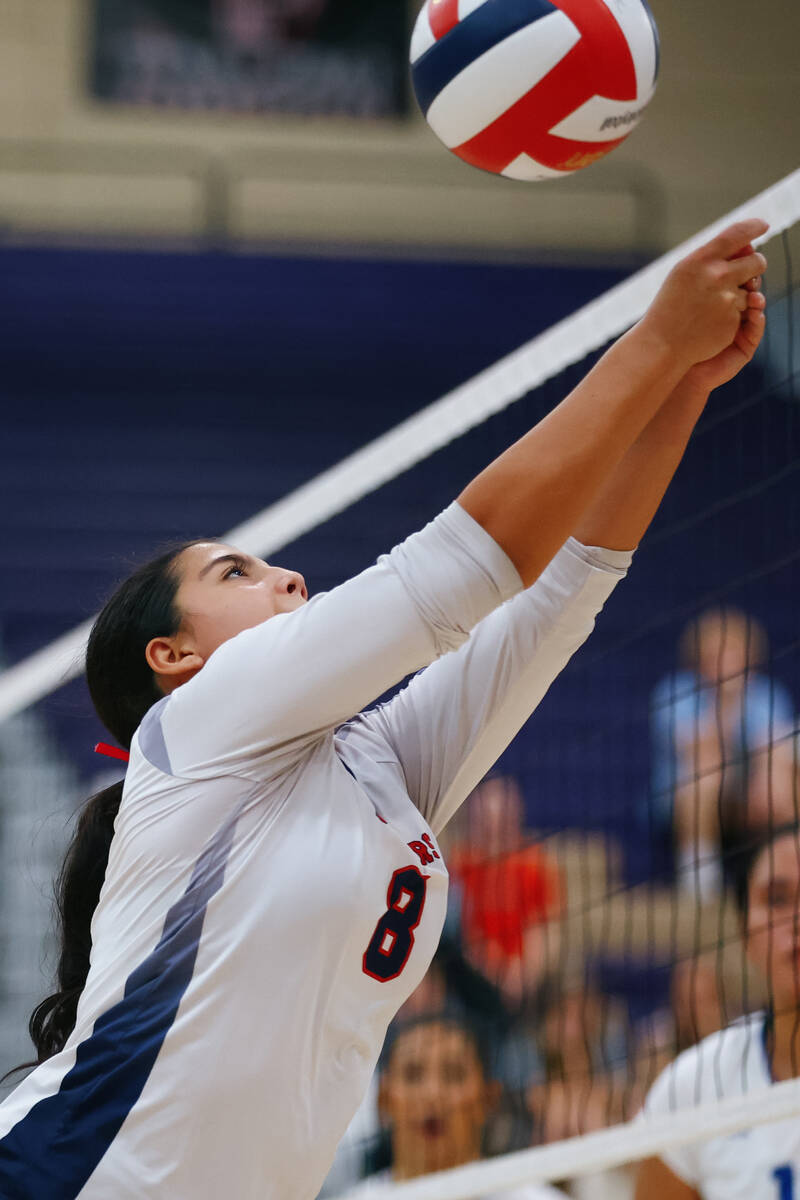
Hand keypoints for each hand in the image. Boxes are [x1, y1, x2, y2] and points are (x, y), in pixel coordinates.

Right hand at [639, 219, 767, 370]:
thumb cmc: (670, 306)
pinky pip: (745, 312)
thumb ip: (712, 258)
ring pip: (752, 290)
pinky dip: (732, 316)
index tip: (762, 225)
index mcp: (701, 260)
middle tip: (748, 271)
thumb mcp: (683, 273)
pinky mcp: (732, 320)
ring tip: (711, 307)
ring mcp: (727, 299)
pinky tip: (711, 322)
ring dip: (740, 296)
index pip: (737, 234)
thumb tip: (747, 244)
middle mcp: (717, 275)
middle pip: (757, 261)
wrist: (660, 344)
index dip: (754, 227)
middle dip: (755, 266)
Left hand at [680, 257, 765, 393]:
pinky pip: (756, 329)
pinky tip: (755, 313)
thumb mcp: (685, 297)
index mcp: (720, 292)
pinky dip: (757, 320)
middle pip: (750, 284)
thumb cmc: (674, 328)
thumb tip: (711, 249)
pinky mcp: (744, 344)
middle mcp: (733, 306)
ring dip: (758, 298)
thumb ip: (700, 275)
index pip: (737, 269)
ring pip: (756, 306)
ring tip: (754, 295)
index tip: (744, 251)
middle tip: (748, 274)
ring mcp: (740, 325)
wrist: (671, 360)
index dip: (742, 260)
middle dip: (752, 276)